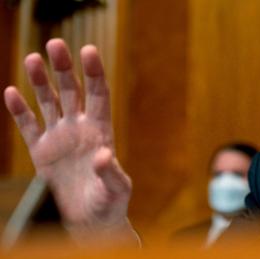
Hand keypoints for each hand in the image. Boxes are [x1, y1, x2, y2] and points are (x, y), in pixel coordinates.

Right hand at [3, 39, 134, 242]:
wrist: (89, 221)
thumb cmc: (109, 204)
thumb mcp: (115, 189)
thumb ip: (110, 172)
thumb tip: (104, 155)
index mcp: (101, 131)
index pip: (98, 94)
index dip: (94, 72)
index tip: (88, 49)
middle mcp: (80, 127)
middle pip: (72, 90)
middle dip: (64, 68)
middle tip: (55, 44)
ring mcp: (60, 137)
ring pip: (49, 101)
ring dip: (41, 81)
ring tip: (32, 58)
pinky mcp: (41, 150)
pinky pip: (28, 125)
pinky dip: (19, 110)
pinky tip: (11, 92)